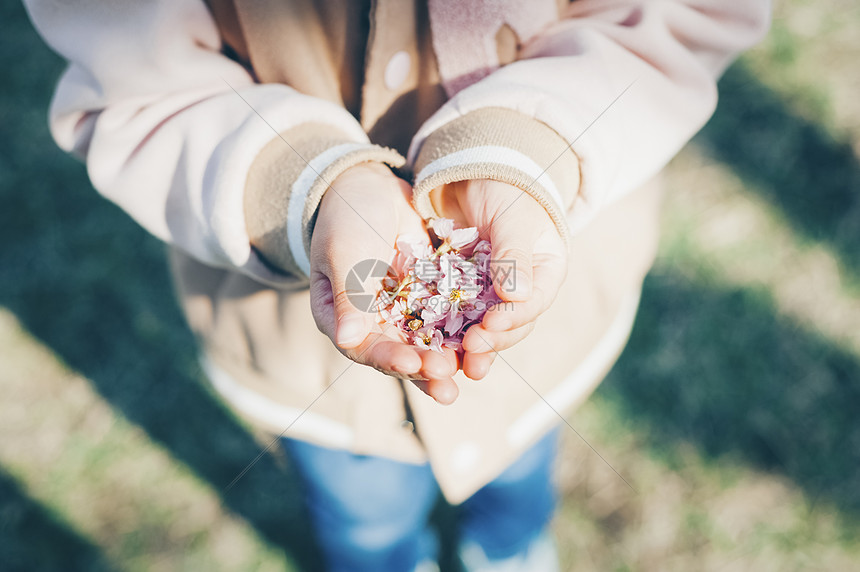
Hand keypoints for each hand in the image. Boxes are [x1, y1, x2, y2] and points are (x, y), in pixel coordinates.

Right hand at [309, 162, 459, 403]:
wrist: (369, 184)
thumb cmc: (344, 217)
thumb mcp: (344, 252)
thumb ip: (349, 296)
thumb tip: (347, 341)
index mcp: (342, 319)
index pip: (365, 348)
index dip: (389, 358)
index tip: (412, 364)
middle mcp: (373, 324)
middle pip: (400, 353)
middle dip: (425, 368)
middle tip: (448, 379)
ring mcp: (403, 311)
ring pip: (428, 342)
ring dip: (449, 357)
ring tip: (472, 372)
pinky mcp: (429, 296)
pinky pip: (448, 317)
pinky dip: (465, 328)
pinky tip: (486, 338)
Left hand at [429, 179, 567, 379]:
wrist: (478, 173)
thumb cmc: (505, 188)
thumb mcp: (513, 217)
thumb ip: (514, 255)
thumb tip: (519, 297)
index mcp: (546, 272)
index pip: (533, 303)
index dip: (511, 319)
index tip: (487, 325)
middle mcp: (523, 290)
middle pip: (510, 325)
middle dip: (489, 341)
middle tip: (468, 353)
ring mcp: (494, 294)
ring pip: (484, 328)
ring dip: (469, 348)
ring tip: (453, 366)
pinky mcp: (466, 293)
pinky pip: (457, 316)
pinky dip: (445, 331)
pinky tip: (430, 346)